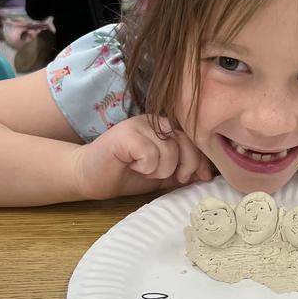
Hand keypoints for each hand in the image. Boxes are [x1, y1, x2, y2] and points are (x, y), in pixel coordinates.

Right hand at [73, 115, 213, 199]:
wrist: (90, 176)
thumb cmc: (126, 175)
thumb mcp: (163, 175)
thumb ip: (183, 171)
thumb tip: (208, 174)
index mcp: (166, 127)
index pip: (195, 139)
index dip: (201, 160)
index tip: (201, 177)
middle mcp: (154, 121)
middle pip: (187, 142)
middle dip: (184, 167)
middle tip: (165, 177)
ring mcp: (139, 124)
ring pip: (170, 151)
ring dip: (158, 170)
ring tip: (142, 170)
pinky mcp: (126, 133)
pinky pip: (151, 154)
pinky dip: (145, 167)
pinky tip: (132, 165)